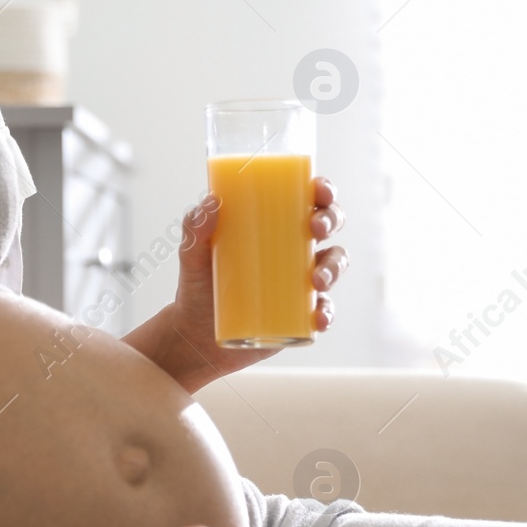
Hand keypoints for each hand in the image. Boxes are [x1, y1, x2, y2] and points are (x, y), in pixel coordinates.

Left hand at [166, 176, 348, 379]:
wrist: (196, 337)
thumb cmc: (198, 287)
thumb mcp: (192, 256)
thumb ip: (194, 228)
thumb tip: (211, 202)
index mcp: (274, 226)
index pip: (306, 199)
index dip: (322, 190)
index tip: (318, 190)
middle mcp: (293, 250)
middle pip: (329, 225)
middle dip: (332, 220)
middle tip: (315, 228)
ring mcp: (300, 282)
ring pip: (333, 265)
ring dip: (334, 268)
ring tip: (316, 281)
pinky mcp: (301, 314)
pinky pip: (325, 310)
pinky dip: (327, 313)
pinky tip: (319, 318)